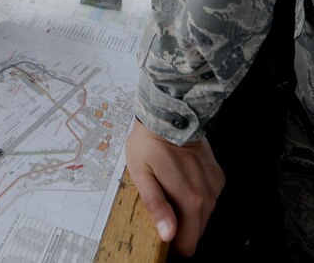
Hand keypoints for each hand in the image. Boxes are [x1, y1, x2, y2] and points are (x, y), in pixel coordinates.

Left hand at [126, 118, 224, 256]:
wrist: (170, 114)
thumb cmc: (150, 142)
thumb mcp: (141, 174)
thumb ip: (155, 206)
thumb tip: (167, 234)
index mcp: (190, 200)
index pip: (188, 244)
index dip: (173, 242)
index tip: (161, 230)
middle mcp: (207, 195)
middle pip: (196, 232)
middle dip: (180, 226)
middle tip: (162, 205)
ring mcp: (214, 185)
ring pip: (203, 215)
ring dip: (188, 210)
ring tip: (170, 188)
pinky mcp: (217, 176)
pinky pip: (208, 197)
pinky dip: (196, 195)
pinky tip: (181, 179)